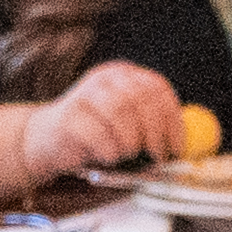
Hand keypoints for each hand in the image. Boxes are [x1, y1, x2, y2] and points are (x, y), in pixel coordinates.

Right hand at [18, 63, 180, 182]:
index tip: (177, 146)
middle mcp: (105, 79)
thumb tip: (187, 147)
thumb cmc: (92, 135)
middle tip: (157, 156)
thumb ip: (151, 126)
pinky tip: (106, 156)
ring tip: (125, 154)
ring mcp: (84, 93)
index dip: (173, 119)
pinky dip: (109, 151)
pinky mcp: (68, 114)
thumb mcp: (125, 124)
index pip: (157, 88)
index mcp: (123, 75)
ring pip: (121, 114)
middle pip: (141, 98)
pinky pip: (99, 134)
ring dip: (130, 142)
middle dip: (155, 133)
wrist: (43, 141)